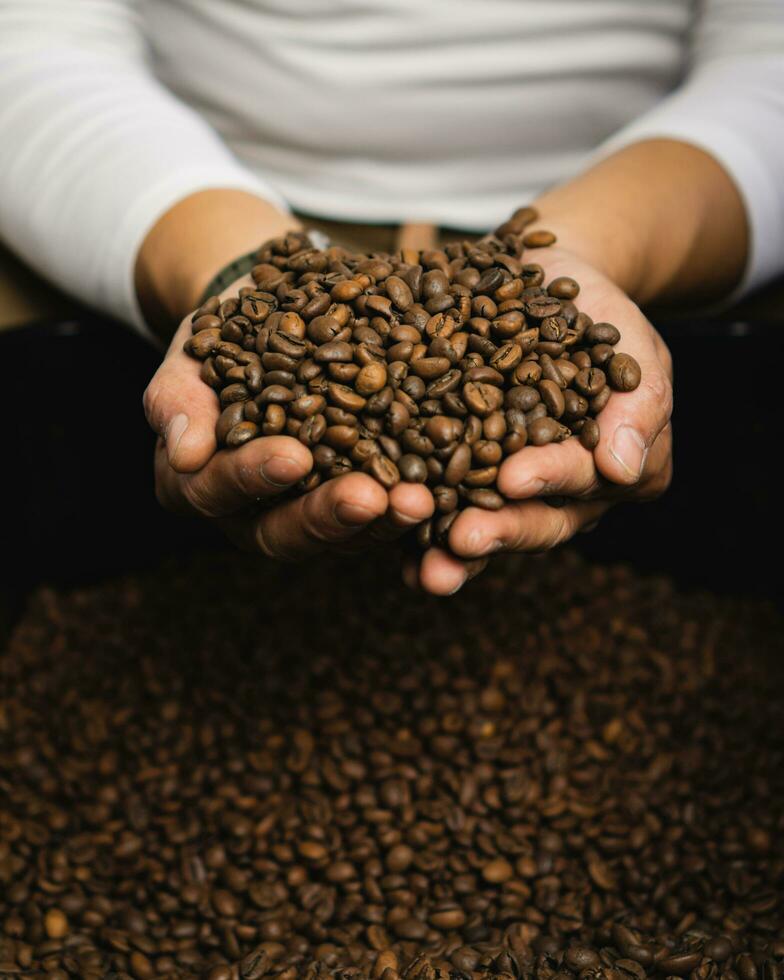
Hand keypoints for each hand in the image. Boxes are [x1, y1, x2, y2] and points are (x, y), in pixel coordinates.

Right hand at [144, 275, 433, 560]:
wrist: (272, 324)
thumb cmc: (221, 337)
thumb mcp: (191, 352)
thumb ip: (178, 398)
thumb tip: (185, 453)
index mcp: (200, 483)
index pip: (220, 490)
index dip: (255, 476)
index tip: (294, 456)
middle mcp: (252, 513)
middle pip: (286, 531)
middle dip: (331, 515)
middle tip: (373, 497)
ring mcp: (308, 513)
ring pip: (343, 536)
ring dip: (384, 523)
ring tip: (423, 500)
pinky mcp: (358, 505)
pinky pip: (384, 519)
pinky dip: (414, 510)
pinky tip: (450, 493)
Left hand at [405, 247, 672, 595]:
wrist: (543, 285)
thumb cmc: (599, 314)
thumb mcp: (633, 345)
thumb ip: (637, 405)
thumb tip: (623, 469)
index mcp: (605, 472)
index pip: (579, 481)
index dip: (549, 479)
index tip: (517, 477)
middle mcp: (555, 493)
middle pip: (529, 520)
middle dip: (496, 530)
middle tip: (462, 540)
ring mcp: (502, 486)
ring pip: (479, 522)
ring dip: (448, 548)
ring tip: (424, 565)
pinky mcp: (454, 468)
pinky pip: (433, 496)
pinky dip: (410, 518)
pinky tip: (382, 532)